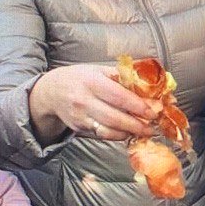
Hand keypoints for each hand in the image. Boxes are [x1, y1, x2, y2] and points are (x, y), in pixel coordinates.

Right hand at [29, 63, 156, 143]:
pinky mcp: (79, 128)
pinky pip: (102, 135)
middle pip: (115, 117)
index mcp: (91, 82)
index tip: (153, 111)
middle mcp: (84, 101)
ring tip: (144, 131)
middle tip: (152, 127)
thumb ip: (121, 77)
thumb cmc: (79, 78)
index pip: (118, 96)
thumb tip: (147, 84)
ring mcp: (81, 117)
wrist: (51, 92)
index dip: (138, 106)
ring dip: (129, 132)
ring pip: (109, 130)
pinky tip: (128, 132)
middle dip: (137, 124)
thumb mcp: (98, 70)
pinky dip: (118, 135)